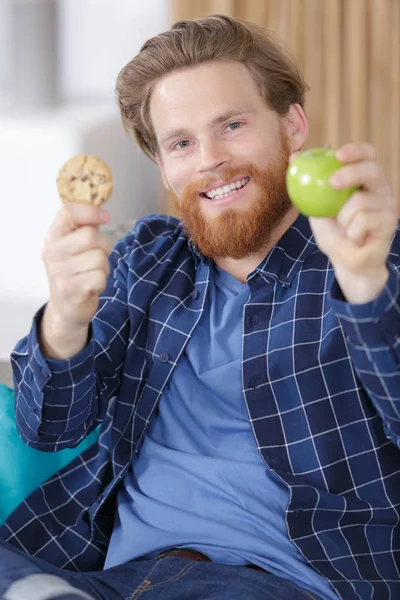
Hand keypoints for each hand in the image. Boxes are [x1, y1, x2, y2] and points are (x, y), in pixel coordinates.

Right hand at [41, 203, 112, 332]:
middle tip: (96, 256)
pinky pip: (101, 276)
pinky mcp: (72, 290)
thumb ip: (84, 227)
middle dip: (103, 246)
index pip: (67, 213)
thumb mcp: (73, 247)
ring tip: (92, 273)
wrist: (65, 308)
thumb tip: (100, 209)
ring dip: (104, 266)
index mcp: (52, 237)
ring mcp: (60, 273)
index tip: (105, 217)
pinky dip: (102, 281)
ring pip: (99, 258)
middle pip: (90, 236)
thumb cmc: (74, 272)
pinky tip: (92, 285)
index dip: (90, 211)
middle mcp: (52, 253)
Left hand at [308, 143, 397, 302]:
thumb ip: (308, 183)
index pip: (368, 155)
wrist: (346, 261)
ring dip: (343, 219)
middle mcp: (380, 189)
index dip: (356, 151)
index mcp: (365, 179)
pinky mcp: (389, 223)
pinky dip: (351, 232)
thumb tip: (293, 158)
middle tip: (331, 182)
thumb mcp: (316, 206)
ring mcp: (388, 205)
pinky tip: (355, 239)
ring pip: (360, 202)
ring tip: (346, 230)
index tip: (337, 154)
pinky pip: (364, 221)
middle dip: (351, 173)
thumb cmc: (334, 232)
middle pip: (372, 170)